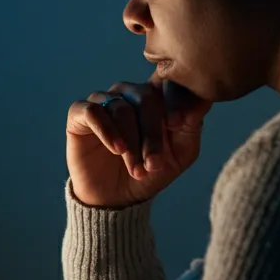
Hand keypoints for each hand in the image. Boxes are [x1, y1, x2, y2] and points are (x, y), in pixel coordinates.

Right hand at [66, 73, 211, 207]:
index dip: (175, 101)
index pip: (168, 82)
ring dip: (131, 142)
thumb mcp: (181, 152)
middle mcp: (129, 92)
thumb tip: (201, 99)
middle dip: (152, 133)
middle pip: (146, 98)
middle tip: (154, 163)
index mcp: (156, 96)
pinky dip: (107, 131)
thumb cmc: (151, 172)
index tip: (179, 126)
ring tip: (136, 169)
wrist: (116, 197)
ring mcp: (103, 100)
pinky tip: (116, 150)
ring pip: (120, 108)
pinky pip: (93, 112)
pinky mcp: (79, 113)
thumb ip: (192, 124)